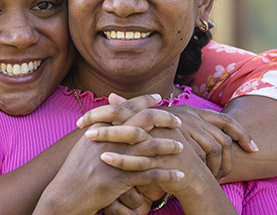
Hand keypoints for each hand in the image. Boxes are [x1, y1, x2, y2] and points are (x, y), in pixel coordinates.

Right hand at [33, 110, 183, 214]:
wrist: (63, 197)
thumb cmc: (73, 174)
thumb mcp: (83, 147)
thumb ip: (98, 131)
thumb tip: (109, 119)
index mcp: (99, 129)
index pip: (125, 108)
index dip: (143, 101)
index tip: (158, 98)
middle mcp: (107, 141)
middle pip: (141, 122)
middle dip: (163, 119)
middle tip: (178, 121)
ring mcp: (114, 159)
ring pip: (149, 147)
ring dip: (168, 146)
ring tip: (182, 147)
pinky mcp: (119, 180)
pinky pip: (149, 175)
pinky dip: (167, 175)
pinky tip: (179, 175)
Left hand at [80, 93, 257, 179]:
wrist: (194, 181)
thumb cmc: (166, 155)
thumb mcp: (150, 133)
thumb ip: (130, 114)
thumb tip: (110, 95)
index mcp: (153, 121)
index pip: (125, 109)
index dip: (102, 111)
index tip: (81, 118)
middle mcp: (158, 130)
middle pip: (128, 117)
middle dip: (103, 118)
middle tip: (81, 123)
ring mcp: (162, 146)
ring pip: (133, 136)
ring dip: (109, 135)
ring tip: (88, 136)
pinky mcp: (163, 164)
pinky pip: (140, 161)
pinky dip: (122, 159)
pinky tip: (105, 158)